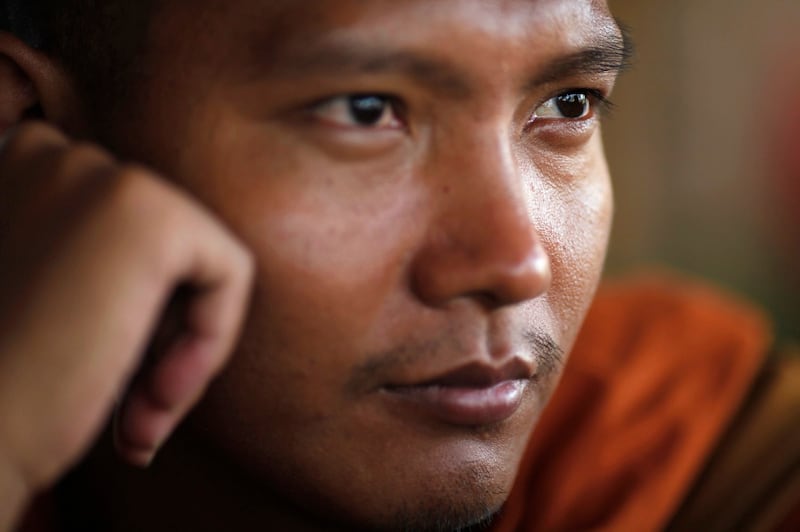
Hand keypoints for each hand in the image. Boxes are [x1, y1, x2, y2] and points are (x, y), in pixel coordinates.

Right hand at [0, 123, 252, 527]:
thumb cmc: (2, 388)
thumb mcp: (45, 299)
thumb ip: (97, 262)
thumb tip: (164, 274)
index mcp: (15, 169)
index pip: (125, 230)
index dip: (128, 311)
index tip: (102, 379)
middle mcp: (51, 154)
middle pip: (164, 246)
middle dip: (157, 336)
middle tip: (132, 413)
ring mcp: (101, 177)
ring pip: (199, 262)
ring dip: (180, 351)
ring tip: (141, 418)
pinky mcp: (152, 216)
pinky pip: (230, 273)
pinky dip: (211, 341)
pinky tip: (156, 397)